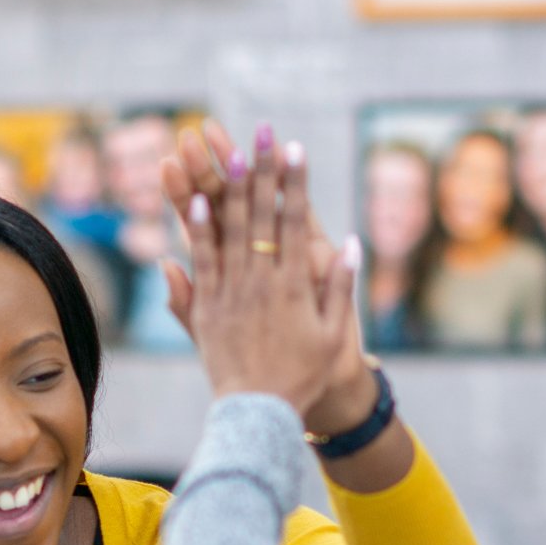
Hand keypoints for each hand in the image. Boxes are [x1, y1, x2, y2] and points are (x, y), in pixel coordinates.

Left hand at [168, 126, 355, 416]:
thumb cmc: (304, 376)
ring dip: (227, 189)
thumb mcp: (333, 332)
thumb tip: (349, 242)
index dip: (293, 183)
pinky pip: (202, 263)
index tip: (294, 150)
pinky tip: (196, 201)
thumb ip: (340, 286)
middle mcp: (261, 282)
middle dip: (261, 170)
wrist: (261, 411)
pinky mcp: (206, 309)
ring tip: (226, 152)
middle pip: (260, 216)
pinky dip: (198, 231)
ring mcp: (231, 293)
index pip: (294, 222)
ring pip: (229, 231)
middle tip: (261, 133)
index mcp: (295, 285)